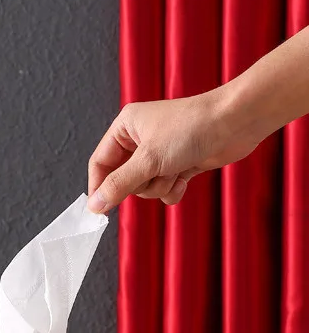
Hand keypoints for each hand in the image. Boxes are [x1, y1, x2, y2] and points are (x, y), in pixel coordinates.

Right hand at [87, 89, 260, 212]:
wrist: (236, 122)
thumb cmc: (192, 128)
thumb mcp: (148, 160)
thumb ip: (118, 185)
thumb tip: (95, 206)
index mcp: (126, 127)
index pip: (100, 163)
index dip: (99, 187)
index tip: (99, 210)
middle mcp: (140, 139)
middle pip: (122, 180)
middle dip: (140, 184)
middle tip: (154, 175)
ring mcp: (160, 154)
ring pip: (144, 188)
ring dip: (160, 186)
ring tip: (176, 171)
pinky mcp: (178, 165)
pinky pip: (164, 190)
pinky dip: (173, 188)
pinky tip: (186, 176)